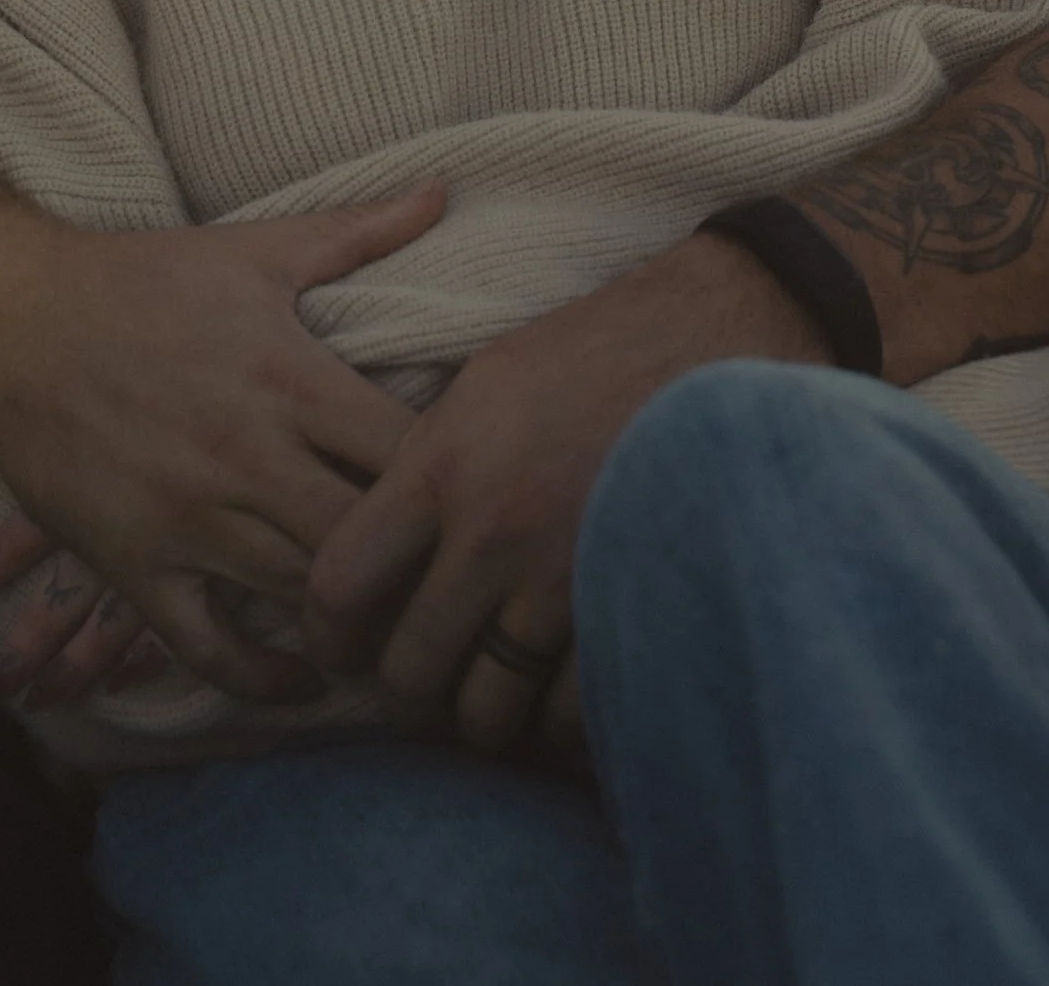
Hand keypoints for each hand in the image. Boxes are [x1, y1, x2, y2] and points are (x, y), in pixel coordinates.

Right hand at [0, 182, 446, 702]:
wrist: (14, 321)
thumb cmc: (144, 280)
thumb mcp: (258, 249)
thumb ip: (359, 230)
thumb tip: (444, 188)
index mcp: (290, 377)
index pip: (405, 451)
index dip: (454, 482)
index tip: (477, 496)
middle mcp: (249, 455)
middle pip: (362, 537)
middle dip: (412, 566)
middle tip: (448, 582)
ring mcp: (190, 518)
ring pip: (297, 594)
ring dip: (352, 621)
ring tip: (399, 631)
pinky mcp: (135, 564)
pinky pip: (207, 645)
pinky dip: (260, 676)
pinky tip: (303, 678)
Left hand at [302, 229, 821, 751]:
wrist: (719, 331)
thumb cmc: (596, 349)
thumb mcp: (487, 381)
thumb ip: (425, 465)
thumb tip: (373, 545)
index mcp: (444, 464)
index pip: (340, 586)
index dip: (329, 633)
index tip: (343, 645)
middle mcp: (495, 530)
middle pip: (409, 668)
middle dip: (410, 683)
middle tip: (428, 667)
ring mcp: (565, 578)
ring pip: (485, 710)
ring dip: (483, 709)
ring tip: (493, 683)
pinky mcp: (630, 606)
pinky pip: (567, 716)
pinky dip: (556, 717)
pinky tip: (557, 686)